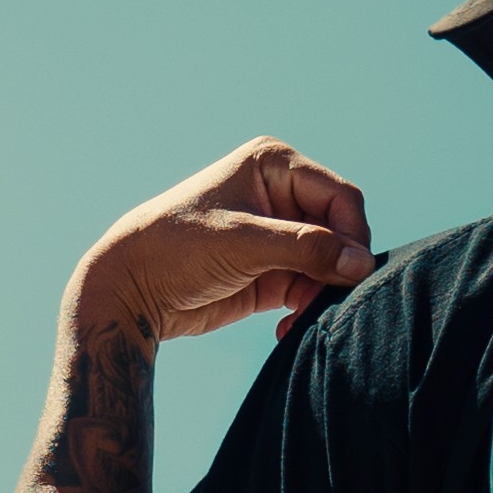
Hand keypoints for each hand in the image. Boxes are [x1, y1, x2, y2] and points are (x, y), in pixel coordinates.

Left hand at [73, 139, 375, 352]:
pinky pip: (309, 289)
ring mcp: (278, 236)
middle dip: (335, 269)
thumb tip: (360, 263)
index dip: (352, 236)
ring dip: (320, 295)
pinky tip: (284, 327)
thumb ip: (306, 249)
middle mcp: (282, 196)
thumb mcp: (244, 243)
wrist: (131, 289)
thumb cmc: (177, 249)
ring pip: (328, 266)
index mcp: (275, 166)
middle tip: (320, 302)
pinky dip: (305, 309)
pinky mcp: (272, 272)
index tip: (349, 274)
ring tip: (297, 318)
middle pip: (339, 233)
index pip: (340, 198)